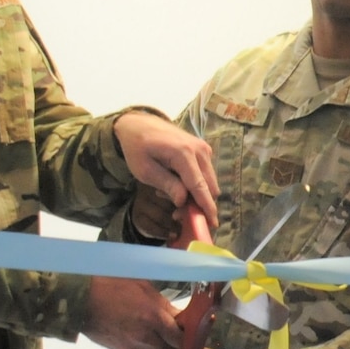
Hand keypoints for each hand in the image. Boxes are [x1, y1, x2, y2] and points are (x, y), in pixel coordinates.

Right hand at [80, 276, 180, 348]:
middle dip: (179, 348)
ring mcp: (133, 347)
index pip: (181, 339)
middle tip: (180, 339)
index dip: (189, 339)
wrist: (81, 299)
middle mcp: (146, 337)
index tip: (191, 332)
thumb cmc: (112, 285)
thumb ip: (163, 304)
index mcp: (154, 318)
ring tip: (164, 341)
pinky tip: (147, 342)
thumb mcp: (143, 287)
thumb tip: (178, 315)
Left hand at [114, 112, 217, 229]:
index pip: (199, 186)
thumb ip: (166, 184)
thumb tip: (183, 201)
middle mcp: (199, 150)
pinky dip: (196, 184)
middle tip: (177, 213)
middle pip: (209, 186)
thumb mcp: (145, 170)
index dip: (206, 207)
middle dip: (199, 204)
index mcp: (183, 154)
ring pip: (209, 182)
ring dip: (196, 194)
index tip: (212, 224)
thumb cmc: (137, 147)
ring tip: (172, 195)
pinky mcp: (203, 150)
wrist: (138, 124)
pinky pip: (206, 174)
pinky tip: (177, 184)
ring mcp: (203, 148)